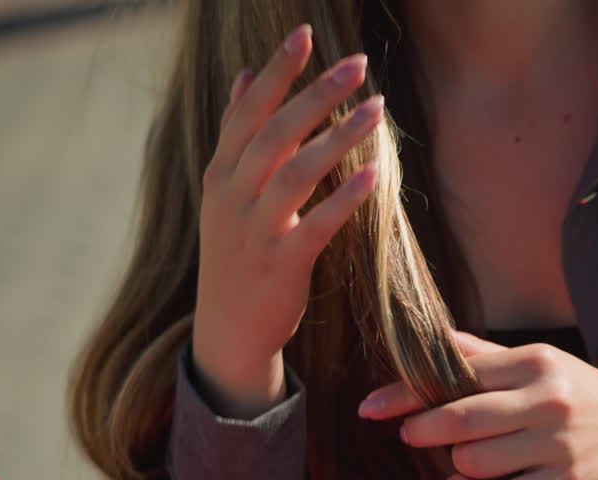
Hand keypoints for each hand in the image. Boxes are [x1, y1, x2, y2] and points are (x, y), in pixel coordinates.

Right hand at [193, 25, 383, 416]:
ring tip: (377, 107)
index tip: (305, 33)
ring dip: (339, 136)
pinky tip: (373, 173)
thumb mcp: (224, 193)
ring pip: (297, 171)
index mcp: (220, 173)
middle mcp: (233, 195)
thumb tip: (241, 77)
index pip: (247, 110)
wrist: (227, 329)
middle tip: (358, 63)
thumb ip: (235, 136)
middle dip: (316, 92)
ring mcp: (255, 229)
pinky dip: (344, 197)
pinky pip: (317, 223)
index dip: (276, 71)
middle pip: (275, 131)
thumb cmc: (236, 254)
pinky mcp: (282, 262)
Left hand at [358, 332, 597, 479]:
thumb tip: (428, 341)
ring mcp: (558, 443)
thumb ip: (483, 355)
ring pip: (478, 462)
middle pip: (462, 420)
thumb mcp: (539, 363)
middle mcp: (548, 400)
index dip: (407, 393)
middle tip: (409, 435)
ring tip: (456, 461)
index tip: (372, 407)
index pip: (457, 375)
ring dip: (455, 465)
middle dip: (423, 430)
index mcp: (535, 362)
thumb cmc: (578, 393)